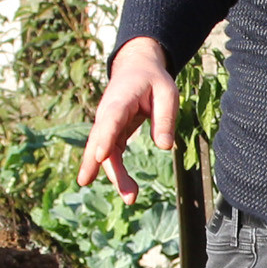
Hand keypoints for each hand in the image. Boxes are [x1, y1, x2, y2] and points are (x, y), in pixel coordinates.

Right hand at [77, 37, 177, 200]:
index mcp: (120, 100)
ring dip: (116, 176)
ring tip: (131, 198)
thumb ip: (165, 117)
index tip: (100, 156)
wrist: (136, 68)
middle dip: (110, 170)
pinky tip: (125, 190)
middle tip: (127, 195)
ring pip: (105, 154)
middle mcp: (107, 114)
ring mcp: (107, 125)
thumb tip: (165, 146)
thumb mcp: (166, 92)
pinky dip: (116, 172)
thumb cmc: (152, 79)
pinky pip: (110, 155)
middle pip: (103, 144)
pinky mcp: (112, 133)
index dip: (104, 138)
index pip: (110, 120)